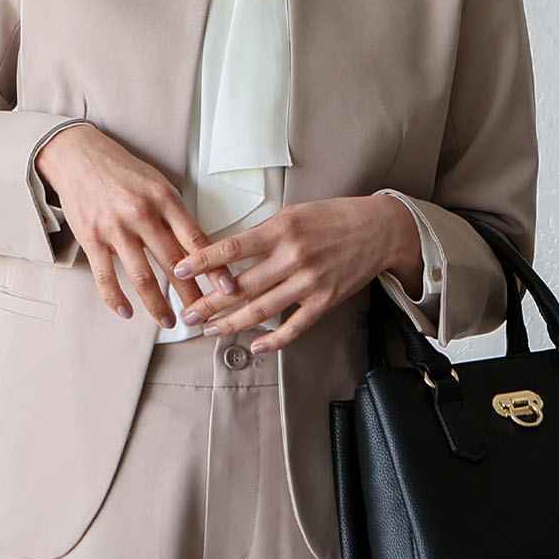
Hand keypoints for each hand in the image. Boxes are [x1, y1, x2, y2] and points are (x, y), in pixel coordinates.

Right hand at [33, 126, 237, 326]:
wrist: (77, 155)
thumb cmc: (121, 169)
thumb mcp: (156, 183)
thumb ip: (174, 215)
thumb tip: (198, 249)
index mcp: (163, 197)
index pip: (195, 238)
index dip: (214, 267)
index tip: (227, 288)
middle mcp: (141, 213)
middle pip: (173, 262)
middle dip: (191, 293)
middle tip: (203, 314)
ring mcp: (115, 227)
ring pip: (142, 276)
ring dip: (157, 305)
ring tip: (169, 320)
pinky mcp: (91, 238)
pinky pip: (106, 276)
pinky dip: (116, 298)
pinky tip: (127, 311)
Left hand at [170, 194, 419, 353]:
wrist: (379, 229)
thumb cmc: (334, 217)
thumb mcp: (294, 213)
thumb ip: (263, 233)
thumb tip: (228, 252)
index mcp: (282, 229)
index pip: (232, 248)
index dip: (203, 261)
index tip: (180, 269)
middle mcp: (294, 257)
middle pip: (241, 286)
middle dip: (209, 302)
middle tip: (188, 312)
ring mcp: (310, 282)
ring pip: (262, 309)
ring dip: (232, 323)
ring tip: (210, 329)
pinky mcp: (325, 301)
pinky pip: (295, 326)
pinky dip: (274, 340)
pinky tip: (256, 345)